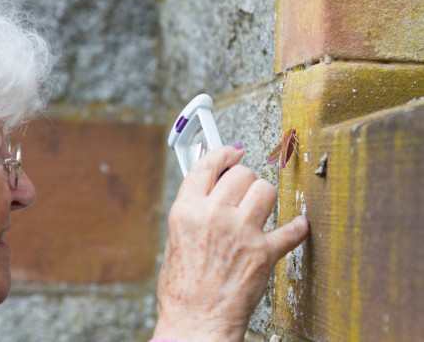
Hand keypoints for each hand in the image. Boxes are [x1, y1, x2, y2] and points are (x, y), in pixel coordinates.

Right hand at [153, 145, 308, 341]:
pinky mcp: (263, 252)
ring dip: (265, 197)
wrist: (195, 322)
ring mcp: (240, 232)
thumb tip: (209, 193)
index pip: (208, 165)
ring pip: (266, 190)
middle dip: (246, 179)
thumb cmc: (181, 290)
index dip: (224, 153)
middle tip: (246, 190)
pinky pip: (292, 229)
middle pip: (242, 174)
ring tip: (261, 209)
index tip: (234, 151)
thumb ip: (193, 212)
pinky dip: (297, 228)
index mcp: (187, 210)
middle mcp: (214, 215)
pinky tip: (297, 226)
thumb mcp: (176, 240)